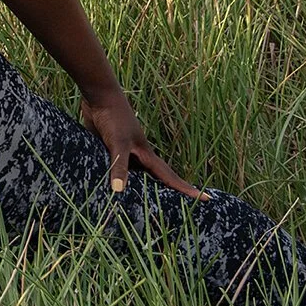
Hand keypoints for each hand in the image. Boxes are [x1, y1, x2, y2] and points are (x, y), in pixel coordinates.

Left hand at [84, 91, 207, 200]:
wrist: (99, 98)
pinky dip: (120, 178)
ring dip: (141, 188)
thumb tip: (119, 192)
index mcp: (146, 155)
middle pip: (156, 179)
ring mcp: (124, 153)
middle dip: (168, 192)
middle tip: (183, 208)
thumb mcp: (118, 143)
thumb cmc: (114, 118)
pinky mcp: (109, 150)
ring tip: (150, 204)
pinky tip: (115, 187)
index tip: (206, 198)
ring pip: (136, 175)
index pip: (169, 177)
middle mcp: (138, 156)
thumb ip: (119, 166)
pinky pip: (117, 169)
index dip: (186, 189)